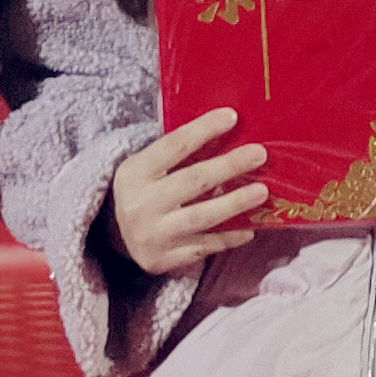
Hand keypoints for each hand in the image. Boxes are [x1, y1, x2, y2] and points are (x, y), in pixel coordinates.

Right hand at [108, 107, 271, 276]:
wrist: (113, 237)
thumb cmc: (142, 191)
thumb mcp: (145, 167)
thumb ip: (176, 154)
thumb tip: (227, 129)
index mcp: (135, 173)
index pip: (174, 145)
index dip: (204, 129)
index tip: (232, 116)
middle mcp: (141, 204)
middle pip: (193, 181)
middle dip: (229, 166)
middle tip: (259, 154)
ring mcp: (153, 234)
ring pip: (201, 216)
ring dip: (235, 203)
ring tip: (262, 192)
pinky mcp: (163, 259)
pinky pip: (204, 247)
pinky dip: (229, 238)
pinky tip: (250, 229)